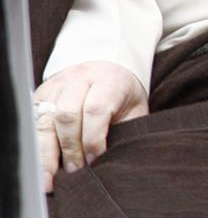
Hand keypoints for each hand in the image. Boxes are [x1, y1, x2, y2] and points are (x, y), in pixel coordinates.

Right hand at [34, 61, 148, 191]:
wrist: (107, 68)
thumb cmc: (123, 96)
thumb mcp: (135, 109)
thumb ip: (127, 130)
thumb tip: (112, 162)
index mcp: (108, 80)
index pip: (95, 109)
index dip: (93, 138)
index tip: (95, 159)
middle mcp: (79, 79)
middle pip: (66, 115)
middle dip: (70, 148)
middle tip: (75, 170)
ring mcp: (56, 86)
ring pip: (44, 121)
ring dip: (47, 154)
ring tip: (50, 179)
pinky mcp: (39, 96)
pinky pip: (32, 125)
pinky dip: (36, 148)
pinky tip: (41, 167)